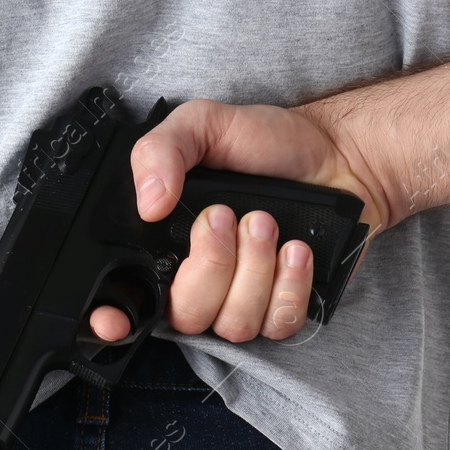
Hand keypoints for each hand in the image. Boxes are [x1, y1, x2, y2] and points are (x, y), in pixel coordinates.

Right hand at [87, 98, 382, 343]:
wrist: (337, 153)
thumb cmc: (267, 143)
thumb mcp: (203, 124)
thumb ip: (161, 151)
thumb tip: (148, 203)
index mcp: (164, 245)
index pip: (126, 301)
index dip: (112, 320)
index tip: (114, 318)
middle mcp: (199, 281)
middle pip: (184, 315)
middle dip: (211, 265)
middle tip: (231, 217)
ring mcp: (242, 301)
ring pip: (233, 323)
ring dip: (255, 270)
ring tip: (269, 223)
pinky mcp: (284, 309)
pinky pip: (276, 324)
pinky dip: (289, 286)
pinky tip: (296, 249)